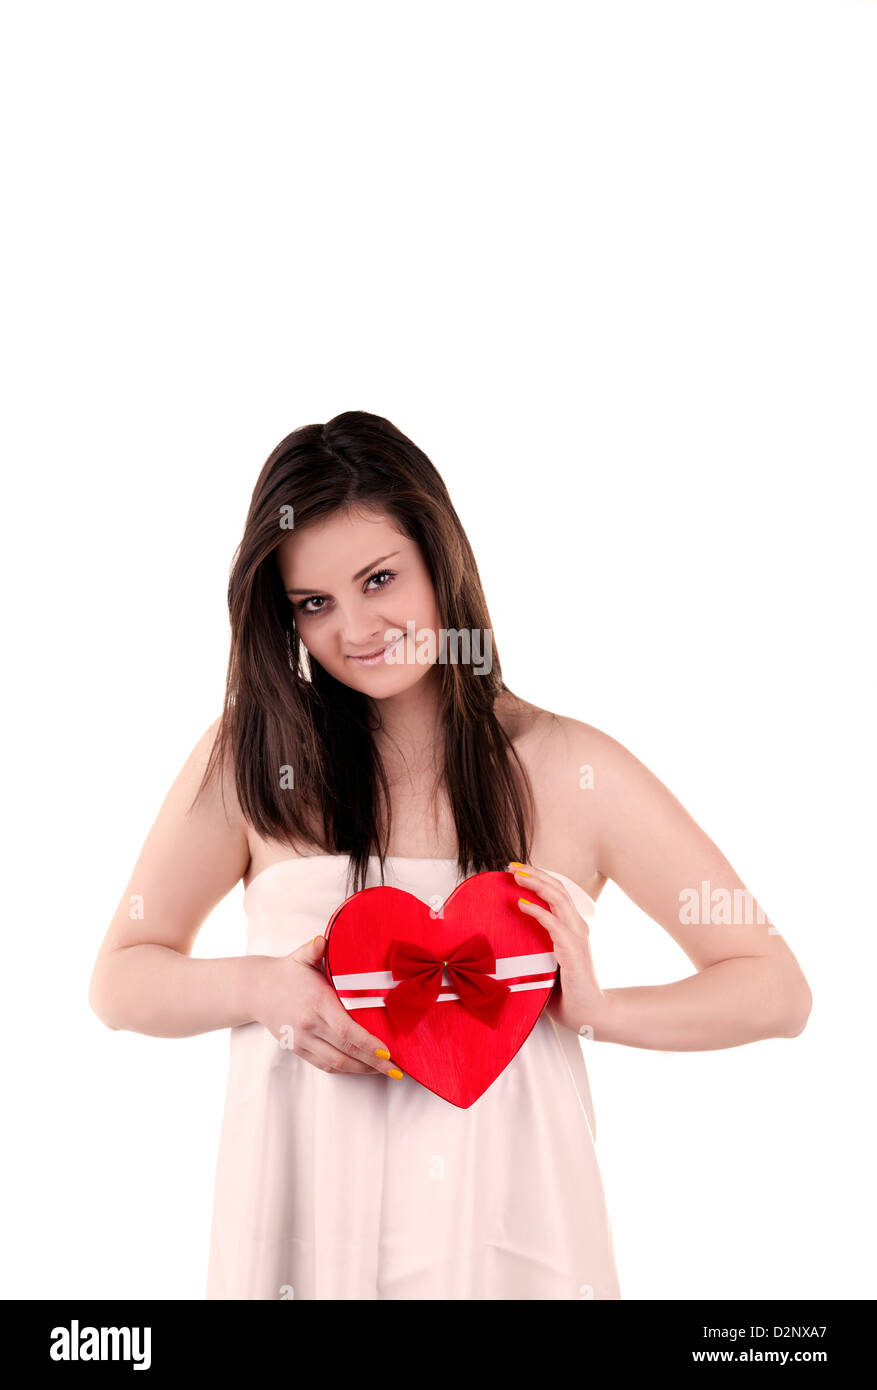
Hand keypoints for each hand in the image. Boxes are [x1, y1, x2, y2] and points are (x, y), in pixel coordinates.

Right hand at [250, 936, 403, 1078]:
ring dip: (362, 1069)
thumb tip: (322, 939)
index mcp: (317, 1002)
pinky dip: (345, 1069)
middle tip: (396, 1070)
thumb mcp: (301, 957)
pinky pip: (325, 1065)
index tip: (388, 1051)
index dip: (368, 1044)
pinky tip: (360, 1067)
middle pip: (347, 1051)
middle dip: (374, 1062)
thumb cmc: (286, 972)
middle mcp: (309, 1025)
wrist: (256, 990)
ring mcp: (303, 1040)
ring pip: (337, 1063)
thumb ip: (315, 949)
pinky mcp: (297, 1048)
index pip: (347, 1029)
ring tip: (383, 1070)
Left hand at [508, 861, 607, 1036]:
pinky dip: (538, 912)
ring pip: (558, 900)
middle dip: (535, 874)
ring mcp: (577, 938)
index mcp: (572, 929)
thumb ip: (534, 949)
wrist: (591, 1015)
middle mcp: (577, 928)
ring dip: (536, 885)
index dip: (539, 879)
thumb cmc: (568, 993)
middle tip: (512, 866)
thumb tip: (506, 942)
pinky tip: (523, 905)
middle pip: (558, 890)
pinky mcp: (574, 952)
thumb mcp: (546, 965)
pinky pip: (555, 926)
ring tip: (517, 876)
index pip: (557, 894)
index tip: (517, 870)